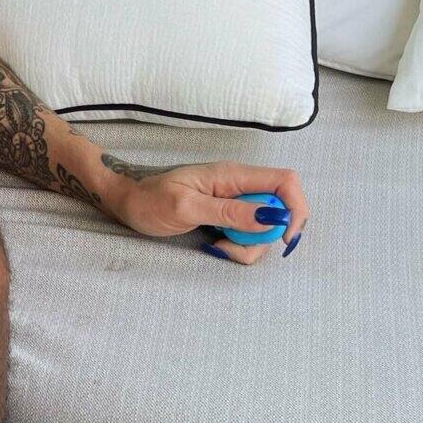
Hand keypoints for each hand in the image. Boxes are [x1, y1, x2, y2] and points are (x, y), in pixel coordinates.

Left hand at [101, 159, 308, 264]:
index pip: (285, 182)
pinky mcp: (227, 217)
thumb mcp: (187, 207)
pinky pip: (247, 236)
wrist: (126, 200)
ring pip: (264, 230)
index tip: (284, 238)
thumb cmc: (149, 198)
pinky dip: (236, 247)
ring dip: (246, 246)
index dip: (296, 209)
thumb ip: (230, 212)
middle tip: (229, 245)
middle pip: (279, 212)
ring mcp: (234, 202)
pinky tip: (213, 243)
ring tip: (215, 244)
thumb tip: (272, 218)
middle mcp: (239, 186)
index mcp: (233, 175)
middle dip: (263, 238)